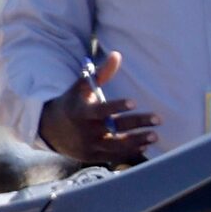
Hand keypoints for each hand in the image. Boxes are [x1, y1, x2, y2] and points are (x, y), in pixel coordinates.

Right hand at [37, 47, 159, 166]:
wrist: (52, 130)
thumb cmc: (73, 103)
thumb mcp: (82, 87)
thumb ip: (101, 73)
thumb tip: (117, 55)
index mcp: (82, 112)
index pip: (101, 110)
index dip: (117, 107)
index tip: (134, 102)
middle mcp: (86, 131)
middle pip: (114, 128)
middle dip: (137, 124)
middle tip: (158, 119)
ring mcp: (90, 146)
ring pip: (116, 146)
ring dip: (137, 141)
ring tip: (155, 136)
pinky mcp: (94, 156)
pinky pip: (114, 156)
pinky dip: (129, 152)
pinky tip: (144, 145)